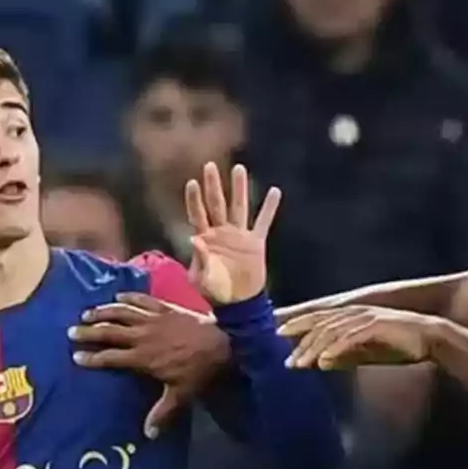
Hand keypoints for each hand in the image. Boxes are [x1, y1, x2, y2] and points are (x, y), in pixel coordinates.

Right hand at [72, 293, 230, 436]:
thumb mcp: (180, 394)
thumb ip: (162, 413)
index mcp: (143, 358)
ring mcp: (153, 319)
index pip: (111, 357)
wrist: (222, 344)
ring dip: (103, 312)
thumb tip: (148, 434)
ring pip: (122, 312)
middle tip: (72, 331)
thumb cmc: (200, 371)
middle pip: (110, 332)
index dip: (93, 357)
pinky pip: (143, 300)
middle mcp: (143, 336)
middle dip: (90, 332)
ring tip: (87, 313)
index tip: (76, 356)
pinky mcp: (165, 308)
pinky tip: (118, 296)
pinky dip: (129, 297)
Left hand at [185, 161, 280, 303]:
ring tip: (239, 168)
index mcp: (206, 239)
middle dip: (213, 185)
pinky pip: (264, 222)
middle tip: (210, 165)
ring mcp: (239, 236)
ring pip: (239, 207)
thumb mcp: (202, 279)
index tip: (192, 182)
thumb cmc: (215, 292)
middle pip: (217, 204)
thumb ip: (200, 260)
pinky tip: (274, 191)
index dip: (195, 200)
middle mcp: (221, 232)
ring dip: (239, 188)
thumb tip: (195, 239)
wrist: (239, 303)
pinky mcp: (256, 243)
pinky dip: (269, 208)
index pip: (198, 215)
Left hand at [278, 306, 439, 369]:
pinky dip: (335, 349)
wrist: (431, 339)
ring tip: (299, 364)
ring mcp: (366, 317)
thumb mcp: (367, 353)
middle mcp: (356, 313)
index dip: (297, 324)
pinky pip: (350, 338)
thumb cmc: (400, 346)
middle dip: (299, 340)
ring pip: (331, 331)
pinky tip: (323, 361)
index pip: (319, 318)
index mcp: (352, 316)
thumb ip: (345, 356)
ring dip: (313, 348)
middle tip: (285, 359)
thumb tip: (321, 363)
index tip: (277, 335)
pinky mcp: (377, 326)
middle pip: (320, 323)